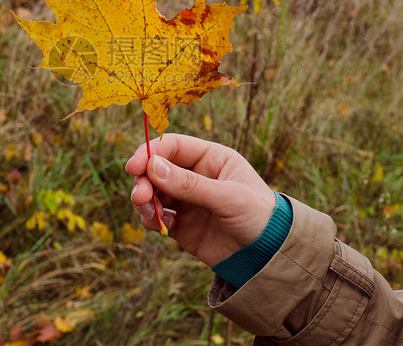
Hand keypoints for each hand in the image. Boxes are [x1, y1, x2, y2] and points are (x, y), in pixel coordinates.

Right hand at [126, 133, 275, 267]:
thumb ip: (190, 184)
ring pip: (152, 191)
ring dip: (144, 201)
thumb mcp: (228, 198)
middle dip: (144, 181)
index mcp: (211, 158)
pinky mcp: (180, 223)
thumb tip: (152, 166)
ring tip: (151, 214)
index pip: (173, 145)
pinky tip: (165, 227)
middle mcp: (195, 174)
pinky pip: (155, 216)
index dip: (150, 153)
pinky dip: (151, 219)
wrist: (268, 256)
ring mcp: (186, 199)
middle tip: (140, 198)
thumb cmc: (258, 217)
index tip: (134, 167)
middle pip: (156, 168)